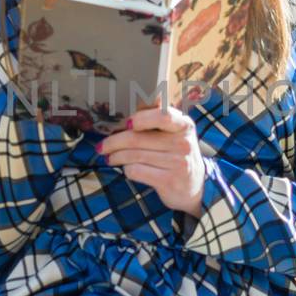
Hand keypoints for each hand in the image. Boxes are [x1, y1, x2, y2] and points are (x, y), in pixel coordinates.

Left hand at [98, 100, 205, 216]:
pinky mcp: (169, 181)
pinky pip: (136, 171)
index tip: (126, 123)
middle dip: (113, 142)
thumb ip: (156, 120)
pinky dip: (127, 169)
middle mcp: (183, 143)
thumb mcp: (175, 134)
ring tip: (109, 157)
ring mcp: (178, 163)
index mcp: (184, 125)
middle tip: (101, 146)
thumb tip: (123, 110)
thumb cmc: (176, 153)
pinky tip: (126, 168)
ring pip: (133, 156)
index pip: (163, 116)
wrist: (194, 185)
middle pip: (138, 139)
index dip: (140, 119)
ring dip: (115, 156)